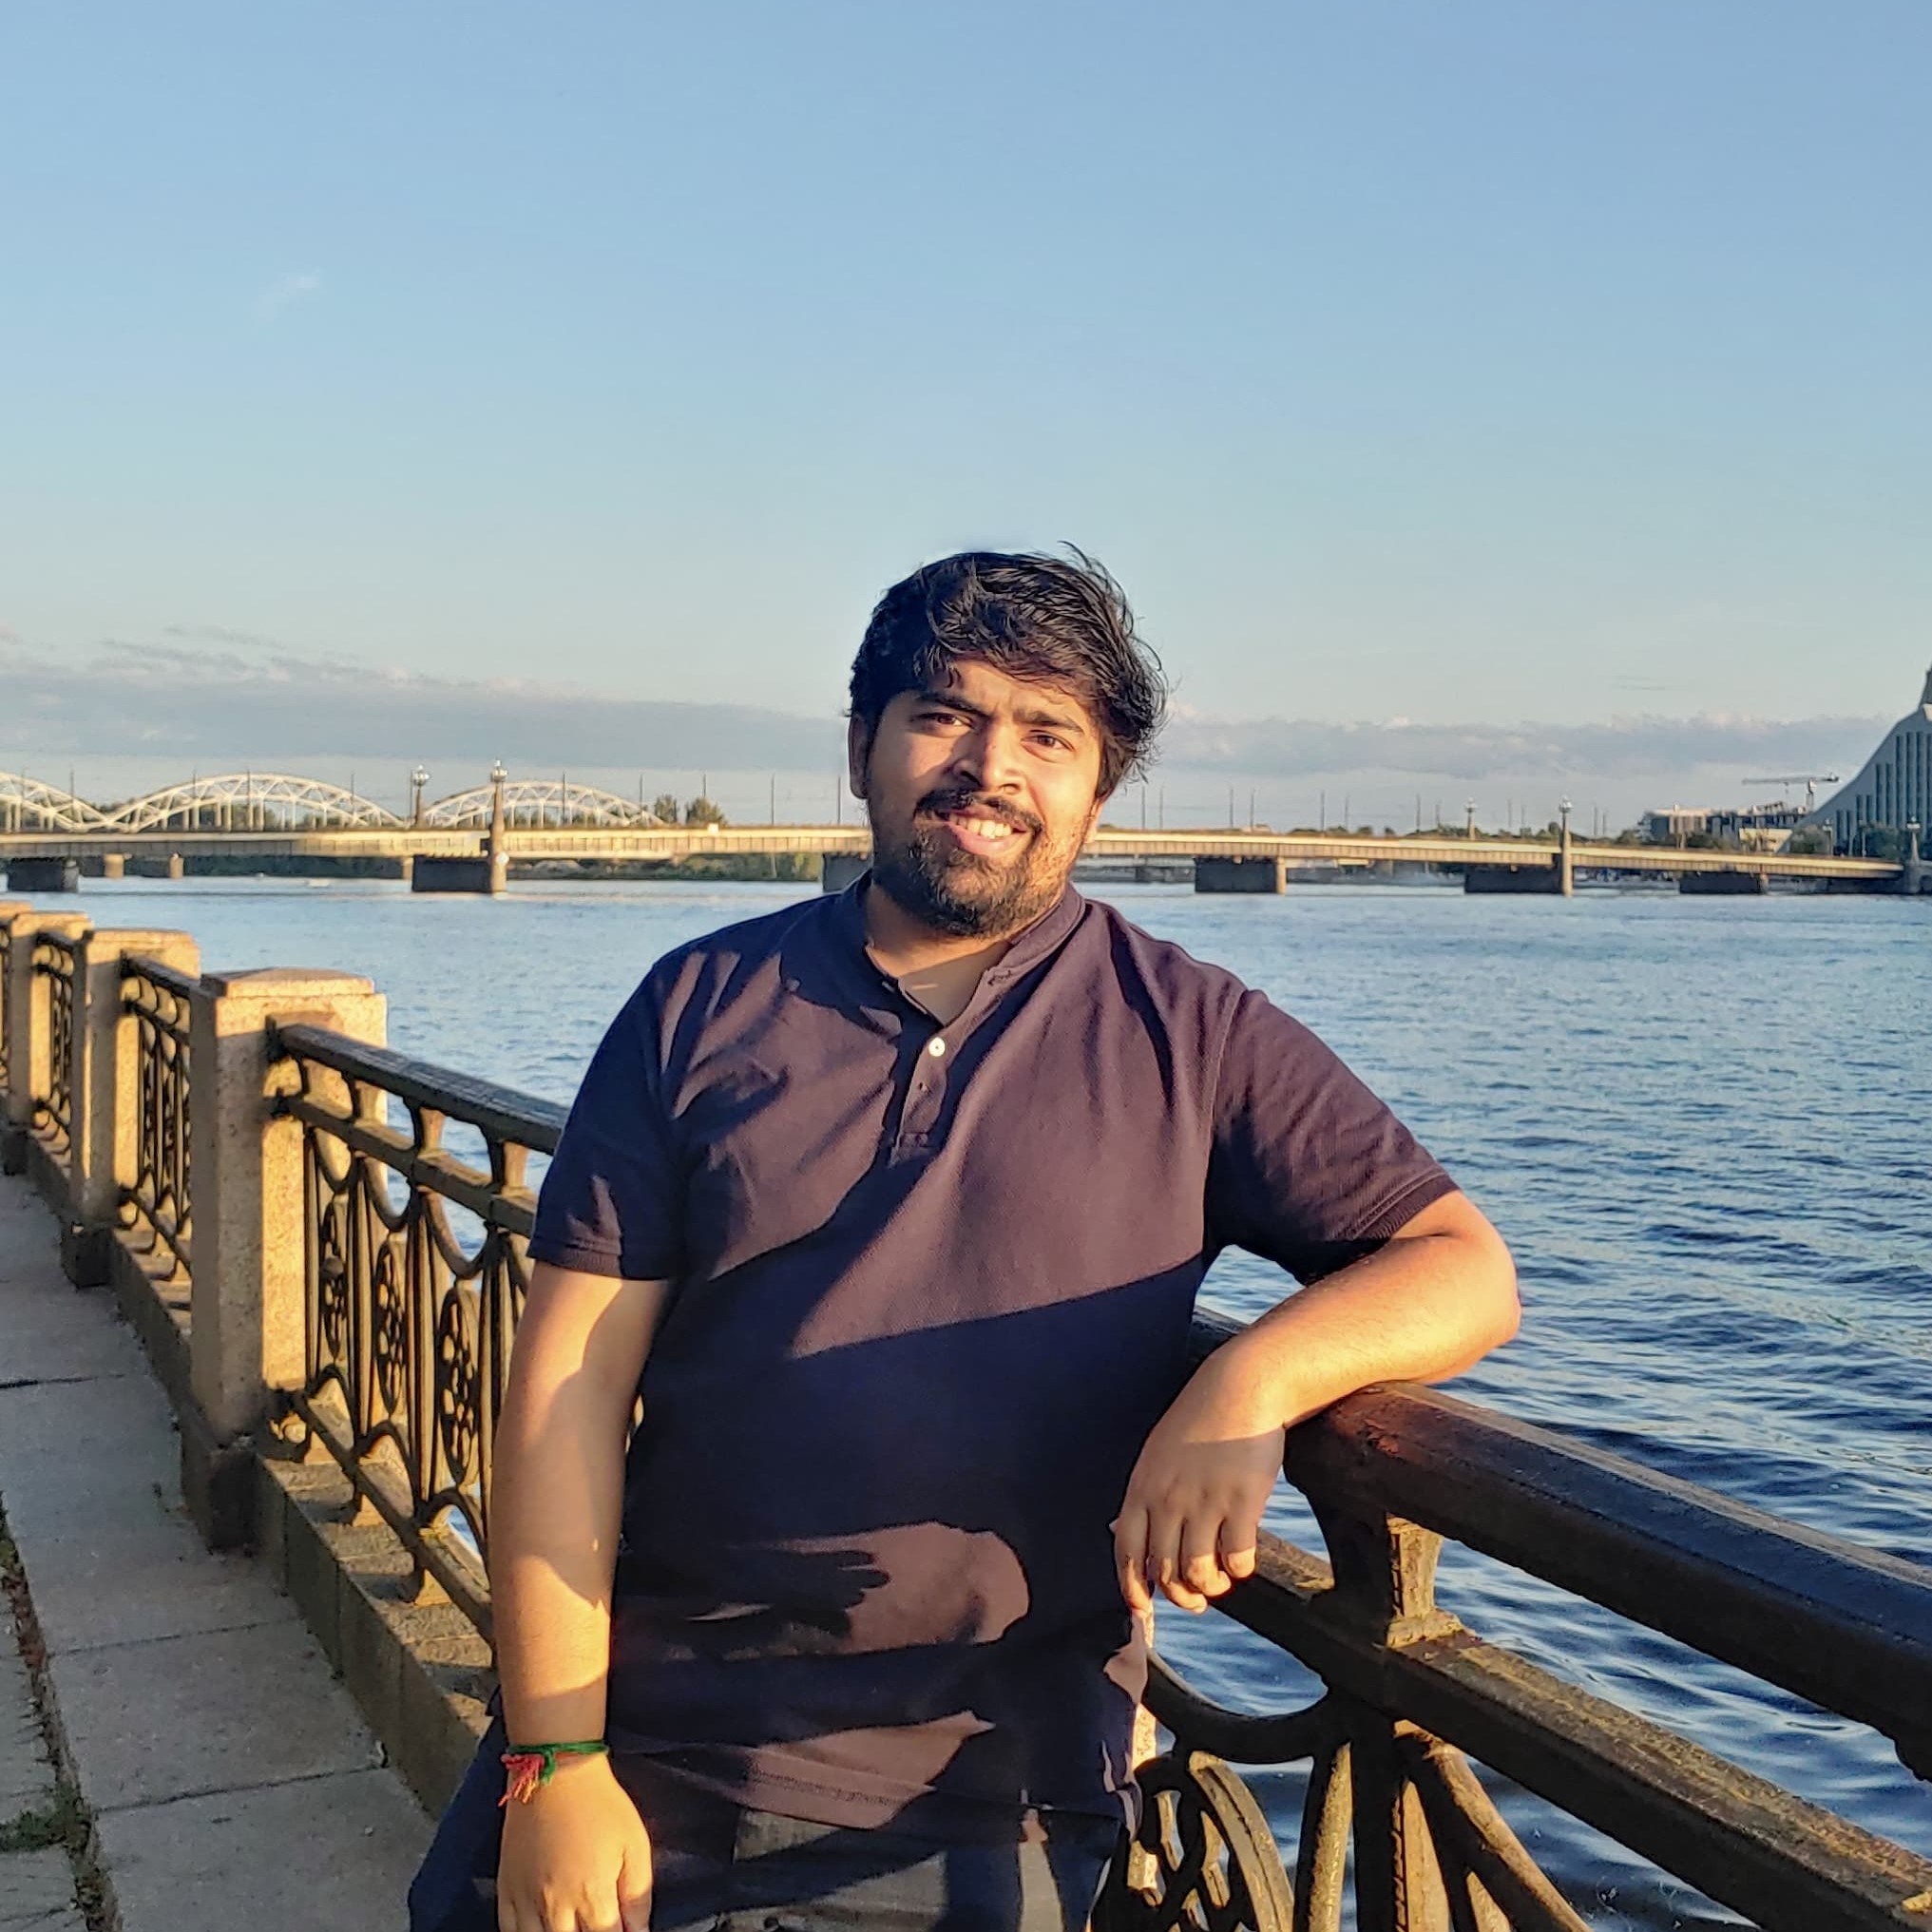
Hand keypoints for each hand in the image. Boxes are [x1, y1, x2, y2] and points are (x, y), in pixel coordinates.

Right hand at [497, 1753, 652, 1931]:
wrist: (556, 1771)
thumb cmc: (601, 1804)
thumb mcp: (634, 1845)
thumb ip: (638, 1895)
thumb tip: (641, 1931)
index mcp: (593, 1897)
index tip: (623, 1928)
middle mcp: (557, 1908)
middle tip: (598, 1922)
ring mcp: (526, 1902)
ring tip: (573, 1925)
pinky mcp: (506, 1891)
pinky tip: (541, 1929)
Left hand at [1113, 1349, 1285, 1614]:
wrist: (1241, 1388)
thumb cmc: (1201, 1422)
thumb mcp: (1157, 1455)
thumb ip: (1146, 1496)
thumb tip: (1133, 1540)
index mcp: (1142, 1487)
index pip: (1126, 1553)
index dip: (1132, 1588)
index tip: (1143, 1609)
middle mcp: (1169, 1499)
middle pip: (1164, 1572)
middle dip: (1180, 1596)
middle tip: (1195, 1598)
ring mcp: (1205, 1502)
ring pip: (1199, 1574)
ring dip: (1211, 1587)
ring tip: (1220, 1579)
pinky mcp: (1242, 1502)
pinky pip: (1237, 1560)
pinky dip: (1239, 1571)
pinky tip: (1242, 1560)